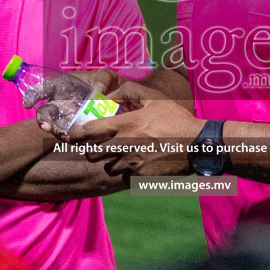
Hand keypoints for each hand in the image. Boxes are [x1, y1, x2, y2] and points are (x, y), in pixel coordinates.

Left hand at [62, 98, 203, 175]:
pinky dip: (128, 172)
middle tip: (100, 146)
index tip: (72, 135)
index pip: (88, 131)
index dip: (75, 134)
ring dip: (111, 162)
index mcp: (124, 124)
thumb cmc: (176, 119)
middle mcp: (124, 145)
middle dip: (92, 151)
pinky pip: (125, 177)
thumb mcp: (155, 99)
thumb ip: (131, 92)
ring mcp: (131, 163)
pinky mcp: (141, 177)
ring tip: (124, 155)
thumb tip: (112, 93)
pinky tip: (139, 163)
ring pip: (108, 168)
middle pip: (92, 154)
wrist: (197, 145)